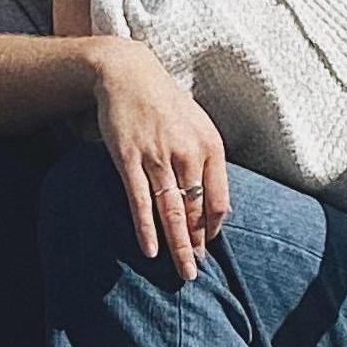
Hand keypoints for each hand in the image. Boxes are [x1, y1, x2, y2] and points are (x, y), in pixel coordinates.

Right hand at [89, 39, 228, 281]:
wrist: (128, 74)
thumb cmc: (165, 102)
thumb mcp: (197, 125)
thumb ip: (206, 160)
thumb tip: (211, 199)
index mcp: (210, 147)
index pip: (218, 201)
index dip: (214, 228)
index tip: (207, 245)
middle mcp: (187, 154)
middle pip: (197, 211)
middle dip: (197, 245)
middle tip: (194, 272)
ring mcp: (157, 157)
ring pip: (172, 211)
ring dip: (178, 245)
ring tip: (183, 271)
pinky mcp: (129, 158)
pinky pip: (140, 200)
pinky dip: (146, 228)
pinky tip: (149, 249)